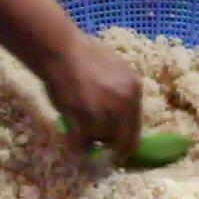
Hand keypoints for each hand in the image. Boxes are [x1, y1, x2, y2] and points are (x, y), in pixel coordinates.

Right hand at [40, 34, 141, 158]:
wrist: (61, 51)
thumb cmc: (85, 55)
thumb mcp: (117, 69)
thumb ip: (124, 93)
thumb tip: (124, 116)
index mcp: (135, 90)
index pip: (137, 128)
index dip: (126, 140)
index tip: (118, 147)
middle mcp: (124, 104)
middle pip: (123, 141)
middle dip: (111, 145)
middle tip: (99, 144)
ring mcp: (104, 114)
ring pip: (101, 142)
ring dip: (92, 139)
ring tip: (80, 128)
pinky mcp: (83, 121)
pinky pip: (81, 145)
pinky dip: (76, 145)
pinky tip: (72, 137)